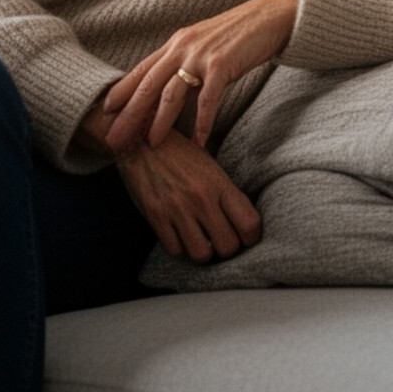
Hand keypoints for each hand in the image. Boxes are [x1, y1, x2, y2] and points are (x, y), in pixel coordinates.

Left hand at [104, 0, 297, 150]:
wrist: (269, 16)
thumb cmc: (237, 34)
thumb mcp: (203, 43)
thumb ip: (184, 60)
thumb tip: (168, 83)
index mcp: (176, 43)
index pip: (141, 69)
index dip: (122, 90)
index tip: (104, 111)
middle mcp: (182, 47)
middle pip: (148, 85)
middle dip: (130, 114)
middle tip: (115, 138)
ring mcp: (201, 55)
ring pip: (171, 94)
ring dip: (159, 122)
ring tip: (151, 144)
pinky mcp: (222, 64)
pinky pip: (207, 99)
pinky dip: (201, 122)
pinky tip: (198, 142)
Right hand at [115, 129, 261, 262]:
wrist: (141, 139)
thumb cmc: (178, 152)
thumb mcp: (209, 165)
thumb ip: (225, 193)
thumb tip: (241, 223)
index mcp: (218, 182)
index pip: (249, 224)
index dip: (251, 238)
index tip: (245, 237)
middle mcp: (201, 198)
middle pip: (228, 246)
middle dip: (227, 248)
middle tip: (221, 240)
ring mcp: (177, 209)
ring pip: (202, 254)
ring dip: (203, 250)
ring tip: (201, 239)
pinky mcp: (156, 216)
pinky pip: (175, 249)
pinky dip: (179, 247)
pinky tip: (180, 235)